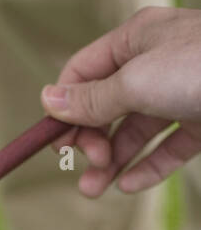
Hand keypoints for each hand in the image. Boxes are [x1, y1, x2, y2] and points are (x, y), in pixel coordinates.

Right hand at [40, 6, 200, 197]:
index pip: (83, 72)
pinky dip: (148, 166)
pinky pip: (168, 147)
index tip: (57, 144)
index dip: (65, 108)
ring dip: (112, 161)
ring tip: (94, 190)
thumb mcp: (136, 80)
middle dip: (89, 140)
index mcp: (136, 39)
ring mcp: (181, 92)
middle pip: (107, 105)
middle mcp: (156, 63)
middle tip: (86, 166)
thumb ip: (93, 98)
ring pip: (135, 131)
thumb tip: (49, 101)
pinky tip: (129, 185)